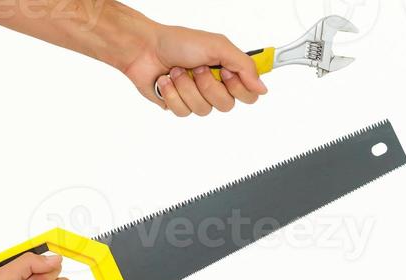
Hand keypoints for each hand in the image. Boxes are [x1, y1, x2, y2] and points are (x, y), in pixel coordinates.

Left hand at [121, 23, 266, 115]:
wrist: (143, 48)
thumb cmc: (177, 42)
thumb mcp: (217, 45)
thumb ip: (244, 65)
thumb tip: (262, 88)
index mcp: (228, 71)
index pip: (250, 95)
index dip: (238, 87)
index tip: (225, 71)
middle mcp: (215, 86)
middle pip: (227, 106)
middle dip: (208, 86)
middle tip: (197, 68)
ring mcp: (197, 97)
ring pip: (204, 110)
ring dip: (187, 88)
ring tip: (177, 72)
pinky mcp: (180, 105)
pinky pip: (184, 112)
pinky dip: (173, 94)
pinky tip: (166, 81)